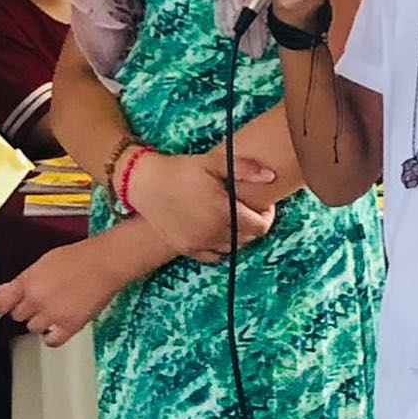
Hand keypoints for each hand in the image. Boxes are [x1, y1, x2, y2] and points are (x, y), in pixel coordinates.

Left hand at [0, 237, 121, 347]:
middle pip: (18, 315)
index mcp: (28, 282)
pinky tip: (59, 325)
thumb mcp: (46, 261)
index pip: (1, 303)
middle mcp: (36, 300)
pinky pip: (51, 341)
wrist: (108, 262)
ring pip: (33, 328)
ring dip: (41, 320)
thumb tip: (1, 291)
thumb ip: (22, 279)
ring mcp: (53, 315)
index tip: (9, 304)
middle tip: (42, 298)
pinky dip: (52, 335)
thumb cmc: (80, 256)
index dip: (4, 304)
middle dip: (27, 308)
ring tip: (56, 307)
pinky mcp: (70, 326)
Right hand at [124, 150, 277, 260]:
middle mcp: (213, 234)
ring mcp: (198, 244)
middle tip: (248, 206)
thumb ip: (246, 169)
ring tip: (233, 216)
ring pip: (232, 248)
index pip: (260, 227)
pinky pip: (213, 256)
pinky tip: (217, 229)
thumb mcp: (215, 162)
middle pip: (248, 238)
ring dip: (238, 234)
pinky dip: (221, 246)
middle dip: (253, 223)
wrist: (145, 183)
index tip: (263, 202)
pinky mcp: (185, 249)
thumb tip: (272, 177)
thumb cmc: (182, 170)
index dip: (267, 215)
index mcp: (224, 213)